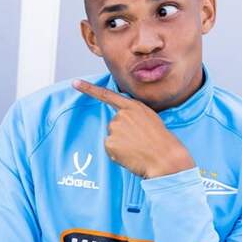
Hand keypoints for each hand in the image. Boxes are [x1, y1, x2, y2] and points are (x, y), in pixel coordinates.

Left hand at [73, 80, 194, 178]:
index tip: (75, 83)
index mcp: (133, 107)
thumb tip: (120, 122)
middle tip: (140, 141)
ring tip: (138, 148)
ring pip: (112, 137)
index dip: (89, 89)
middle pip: (113, 124)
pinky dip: (118, 154)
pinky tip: (131, 155)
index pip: (107, 95)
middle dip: (123, 134)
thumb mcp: (150, 119)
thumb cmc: (161, 141)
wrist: (166, 158)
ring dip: (122, 144)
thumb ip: (133, 116)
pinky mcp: (110, 142)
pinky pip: (110, 149)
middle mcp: (121, 115)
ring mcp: (114, 128)